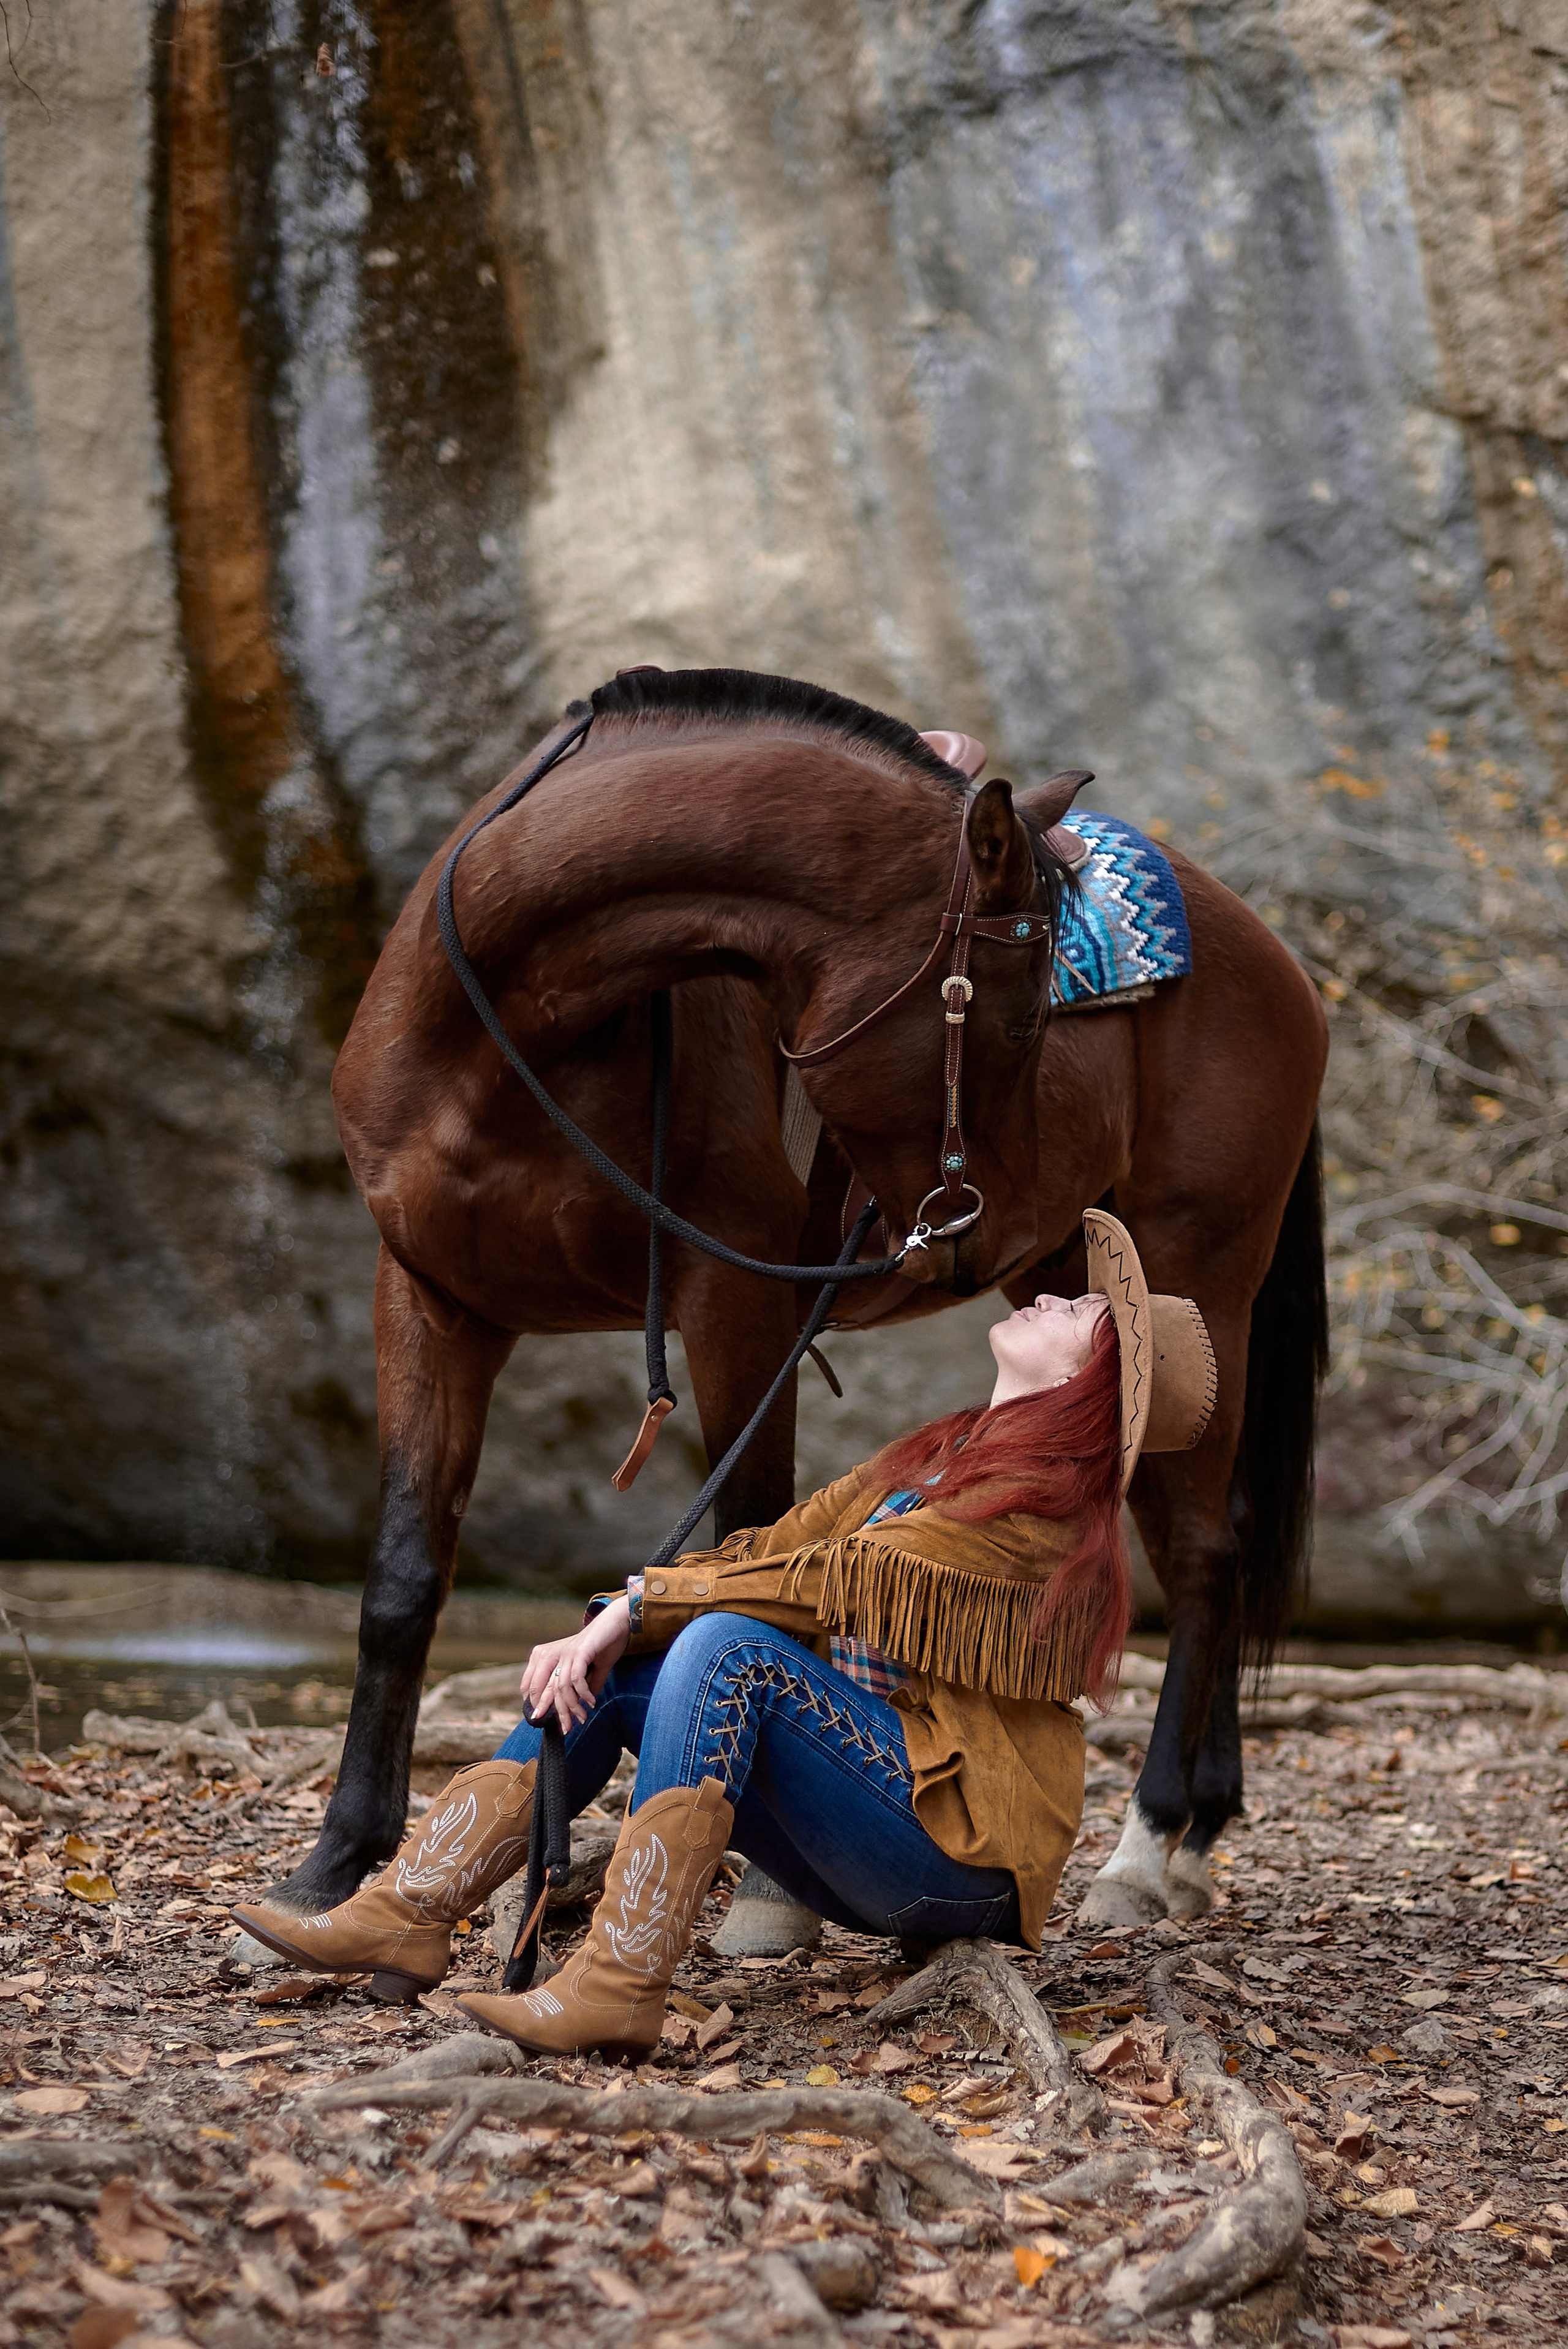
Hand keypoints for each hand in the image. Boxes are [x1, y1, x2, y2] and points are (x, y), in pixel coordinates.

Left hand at [518, 1594, 630, 1733]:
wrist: (618, 1621)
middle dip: (556, 1713)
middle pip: (547, 1690)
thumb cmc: (605, 1643)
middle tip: (565, 1730)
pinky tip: (592, 1702)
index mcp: (550, 1657)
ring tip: (582, 1718)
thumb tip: (584, 1704)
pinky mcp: (579, 1652)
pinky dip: (584, 1694)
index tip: (548, 1721)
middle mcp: (554, 1654)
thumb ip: (587, 1684)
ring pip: (561, 1688)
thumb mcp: (593, 1668)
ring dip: (573, 1706)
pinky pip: (576, 1679)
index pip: (533, 1686)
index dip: (538, 1705)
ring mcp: (566, 1653)